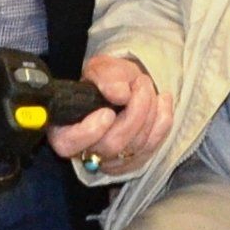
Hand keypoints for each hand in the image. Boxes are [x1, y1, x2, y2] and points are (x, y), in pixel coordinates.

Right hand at [49, 53, 170, 177]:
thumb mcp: (101, 68)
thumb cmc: (107, 80)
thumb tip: (120, 94)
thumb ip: (106, 77)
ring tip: (146, 86)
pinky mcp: (134, 161)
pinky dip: (163, 120)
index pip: (68, 143)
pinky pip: (153, 145)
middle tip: (141, 82)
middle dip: (134, 111)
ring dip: (149, 111)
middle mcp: (87, 150)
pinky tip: (163, 100)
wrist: (126, 87)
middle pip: (111, 144)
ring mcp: (112, 161)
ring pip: (135, 146)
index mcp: (66, 129)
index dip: (89, 131)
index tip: (107, 112)